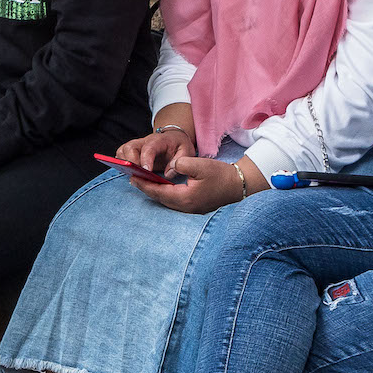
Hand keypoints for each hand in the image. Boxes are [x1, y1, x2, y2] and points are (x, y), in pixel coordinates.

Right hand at [115, 128, 194, 175]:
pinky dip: (121, 164)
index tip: (146, 171)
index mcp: (159, 140)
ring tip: (134, 175)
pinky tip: (130, 173)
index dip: (146, 159)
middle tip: (139, 175)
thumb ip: (180, 161)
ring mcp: (136, 146)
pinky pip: (120, 156)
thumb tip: (167, 174)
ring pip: (122, 151)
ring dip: (124, 163)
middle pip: (130, 147)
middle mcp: (144, 142)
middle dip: (131, 162)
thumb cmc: (179, 145)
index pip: (149, 148)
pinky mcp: (131, 152)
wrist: (174, 139)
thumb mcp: (187, 151)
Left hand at [134, 155, 256, 214]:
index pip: (159, 191)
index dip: (144, 184)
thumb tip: (171, 167)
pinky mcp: (194, 207)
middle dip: (146, 188)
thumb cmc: (221, 175)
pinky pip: (174, 201)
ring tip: (143, 182)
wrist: (239, 185)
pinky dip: (164, 193)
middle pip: (160, 198)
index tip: (132, 177)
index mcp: (185, 198)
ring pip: (166, 201)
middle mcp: (186, 207)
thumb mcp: (200, 165)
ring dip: (154, 191)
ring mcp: (190, 209)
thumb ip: (181, 164)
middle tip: (133, 178)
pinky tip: (160, 186)